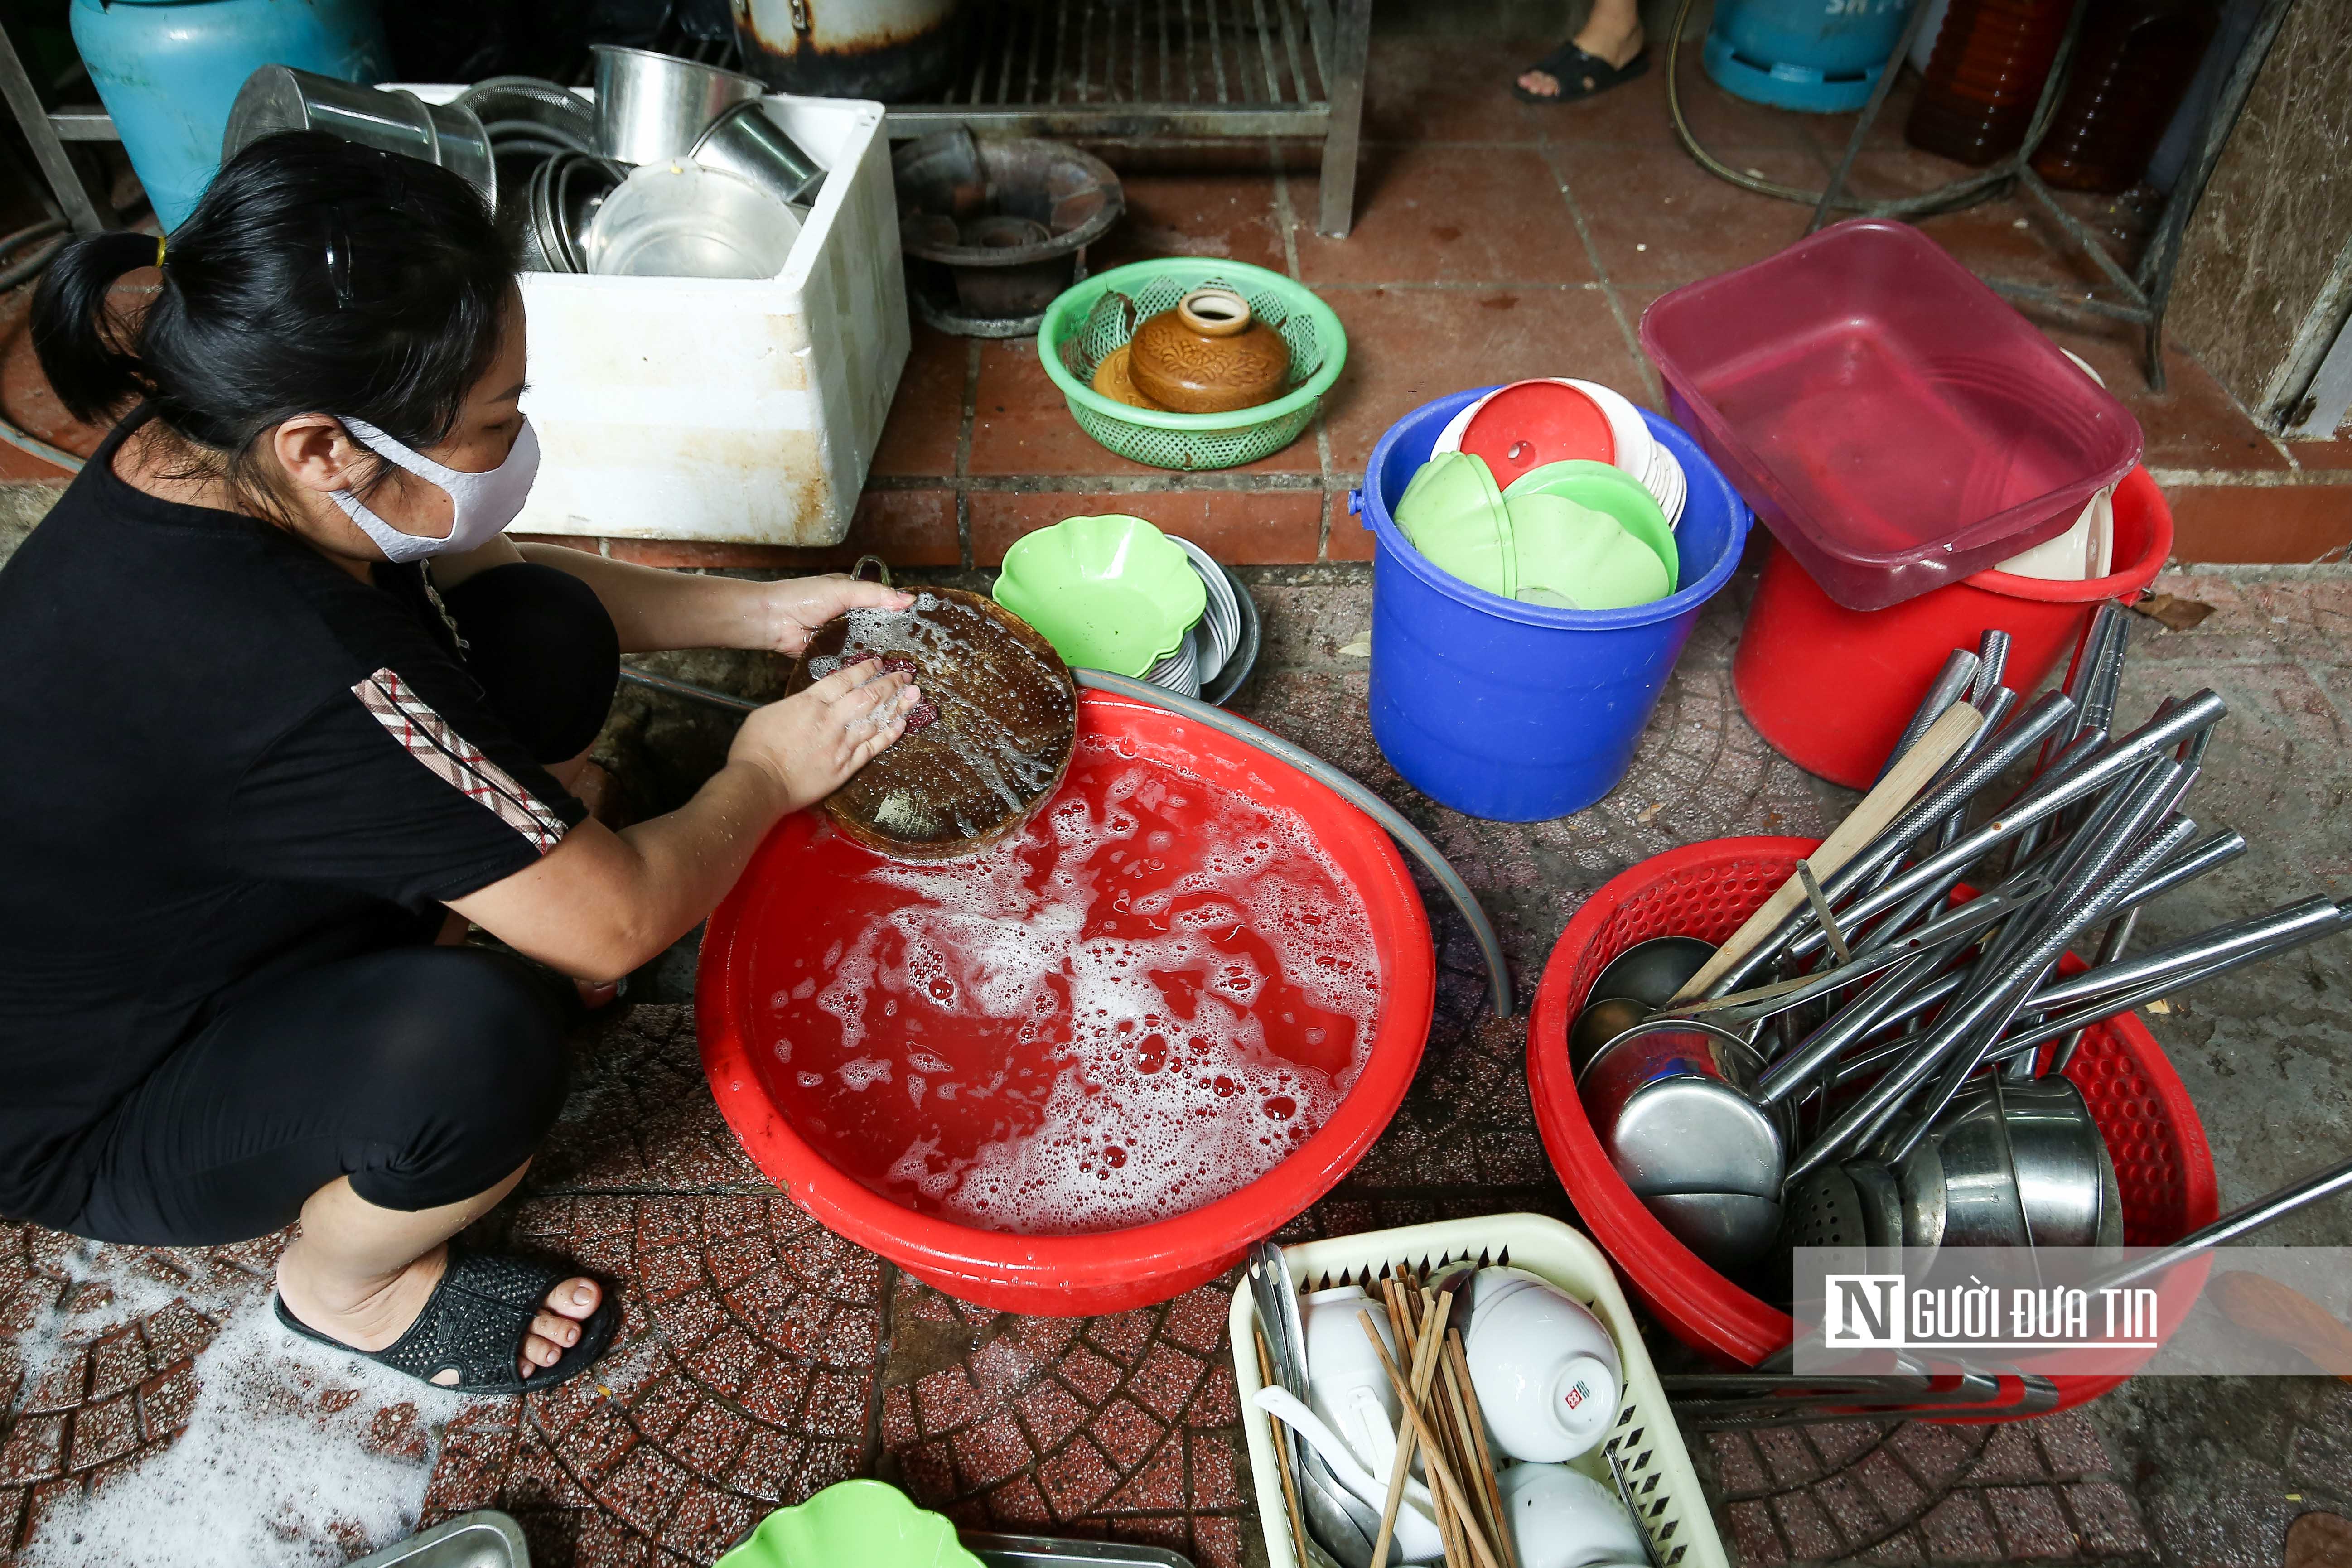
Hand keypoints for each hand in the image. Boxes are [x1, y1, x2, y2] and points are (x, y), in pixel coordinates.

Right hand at [728, 658, 918, 813]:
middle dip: (889, 683)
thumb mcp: (770, 712)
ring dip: (897, 706)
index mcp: (811, 703)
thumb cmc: (756, 748)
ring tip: (915, 695)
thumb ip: (796, 705)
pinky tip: (902, 725)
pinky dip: (889, 735)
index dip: (864, 669)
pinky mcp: (845, 767)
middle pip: (867, 696)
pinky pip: (873, 748)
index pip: (844, 680)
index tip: (878, 663)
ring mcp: (841, 744)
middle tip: (906, 675)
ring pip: (876, 720)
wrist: (760, 782)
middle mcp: (831, 720)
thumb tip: (809, 702)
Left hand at [761, 574, 913, 656]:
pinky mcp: (833, 655)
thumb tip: (907, 599)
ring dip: (878, 653)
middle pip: (878, 628)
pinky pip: (851, 661)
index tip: (920, 623)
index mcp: (853, 596)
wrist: (772, 620)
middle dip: (892, 637)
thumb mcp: (843, 589)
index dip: (900, 612)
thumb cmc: (802, 597)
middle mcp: (849, 617)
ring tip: (901, 664)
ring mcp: (842, 637)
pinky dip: (860, 665)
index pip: (883, 603)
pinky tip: (878, 671)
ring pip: (867, 647)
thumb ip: (874, 595)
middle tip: (915, 649)